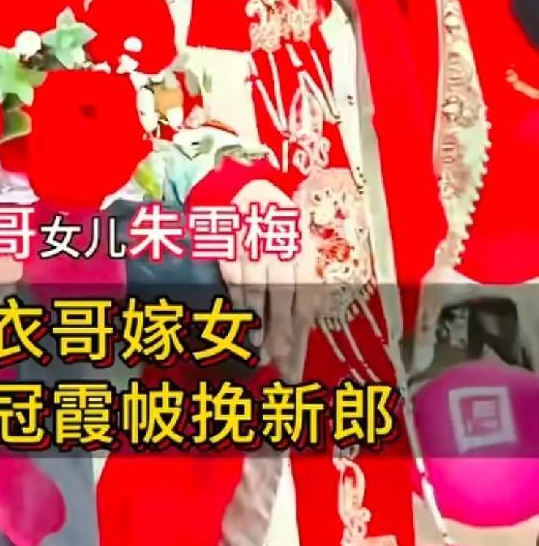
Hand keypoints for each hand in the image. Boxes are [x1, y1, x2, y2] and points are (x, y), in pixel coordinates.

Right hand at [217, 179, 314, 377]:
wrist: (245, 190)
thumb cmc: (279, 224)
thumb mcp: (301, 242)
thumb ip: (308, 277)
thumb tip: (317, 314)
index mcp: (301, 245)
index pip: (305, 288)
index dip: (301, 318)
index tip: (299, 342)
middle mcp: (277, 245)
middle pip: (280, 292)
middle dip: (279, 326)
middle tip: (278, 355)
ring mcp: (250, 246)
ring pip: (254, 289)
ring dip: (256, 320)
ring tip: (258, 346)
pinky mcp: (228, 247)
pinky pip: (233, 280)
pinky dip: (238, 302)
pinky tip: (241, 319)